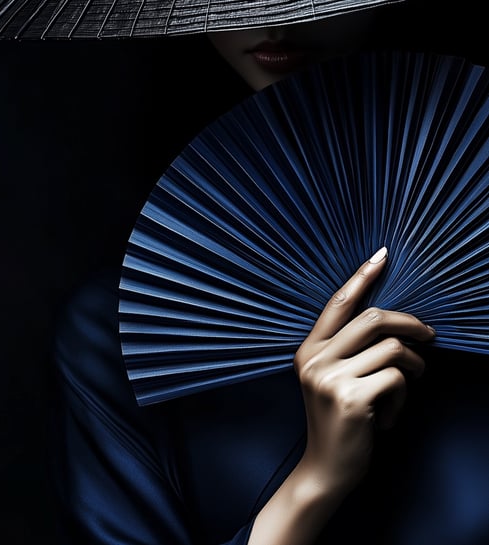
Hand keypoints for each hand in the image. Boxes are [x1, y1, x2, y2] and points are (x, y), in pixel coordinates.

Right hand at [294, 247, 434, 495]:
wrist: (325, 468)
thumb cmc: (336, 420)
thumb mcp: (331, 379)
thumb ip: (347, 349)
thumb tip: (391, 321)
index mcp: (308, 350)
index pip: (337, 304)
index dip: (361, 277)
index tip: (382, 255)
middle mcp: (315, 358)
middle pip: (374, 318)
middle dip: (411, 323)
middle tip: (430, 336)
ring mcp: (329, 377)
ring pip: (392, 349)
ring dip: (414, 367)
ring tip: (410, 384)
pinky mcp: (350, 396)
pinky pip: (397, 378)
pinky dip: (404, 396)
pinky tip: (389, 416)